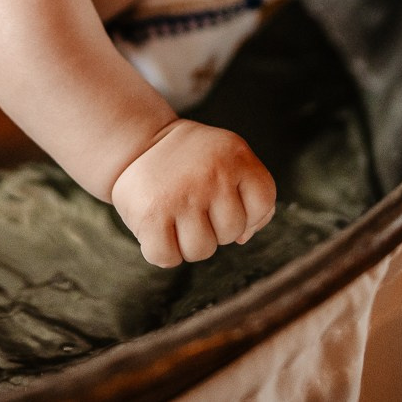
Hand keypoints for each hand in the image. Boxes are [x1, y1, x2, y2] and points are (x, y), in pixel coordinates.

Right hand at [109, 119, 275, 267]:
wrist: (138, 143)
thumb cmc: (190, 163)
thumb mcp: (228, 159)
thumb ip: (250, 194)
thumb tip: (243, 237)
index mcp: (235, 155)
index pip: (263, 203)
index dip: (249, 212)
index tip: (225, 200)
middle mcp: (211, 174)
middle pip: (232, 232)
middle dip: (214, 226)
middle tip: (194, 203)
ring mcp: (182, 195)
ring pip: (202, 250)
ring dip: (188, 242)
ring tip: (176, 215)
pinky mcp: (152, 215)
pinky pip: (168, 258)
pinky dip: (162, 251)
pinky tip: (158, 226)